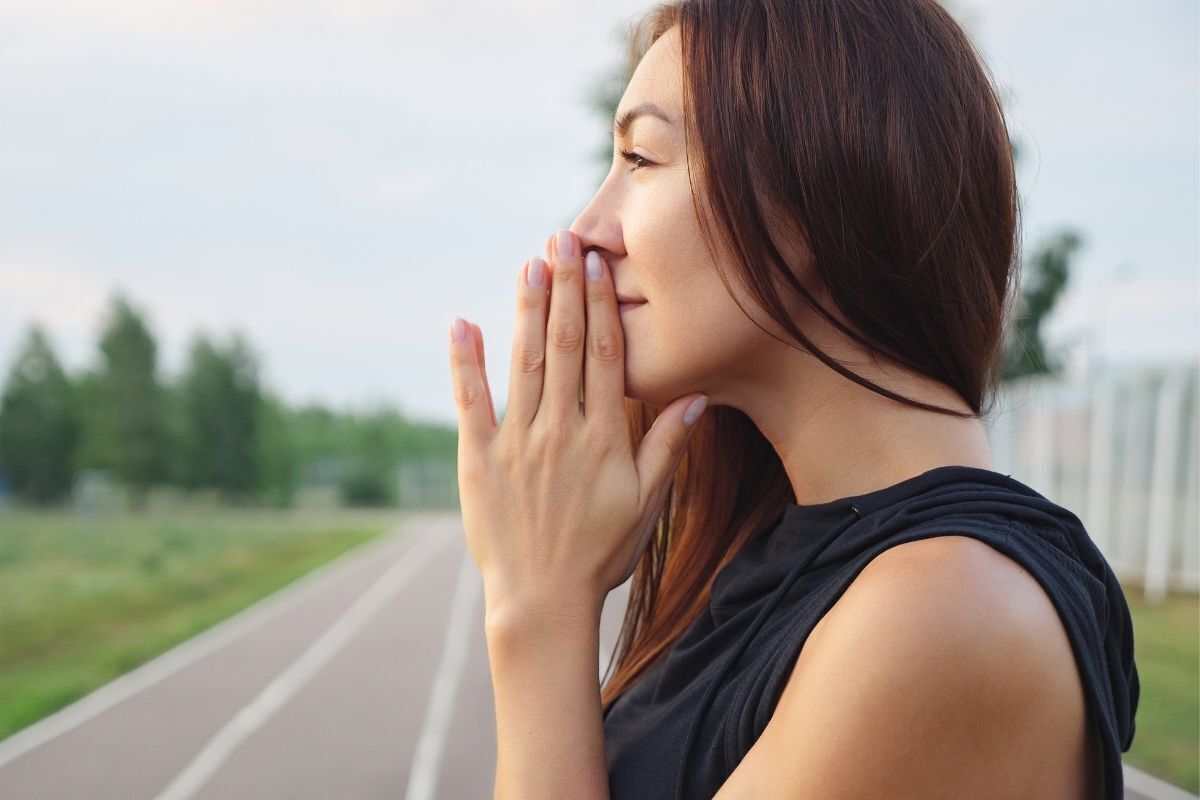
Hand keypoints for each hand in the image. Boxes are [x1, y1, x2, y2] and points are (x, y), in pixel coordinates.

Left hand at [448, 228, 708, 620]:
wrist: (543, 599)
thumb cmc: (601, 553)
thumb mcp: (646, 504)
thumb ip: (668, 446)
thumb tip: (696, 396)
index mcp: (603, 437)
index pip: (603, 356)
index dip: (599, 305)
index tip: (596, 263)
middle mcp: (560, 430)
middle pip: (564, 346)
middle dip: (564, 288)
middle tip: (562, 239)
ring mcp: (517, 443)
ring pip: (524, 363)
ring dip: (527, 310)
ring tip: (529, 263)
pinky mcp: (479, 459)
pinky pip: (471, 402)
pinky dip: (466, 361)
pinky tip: (463, 322)